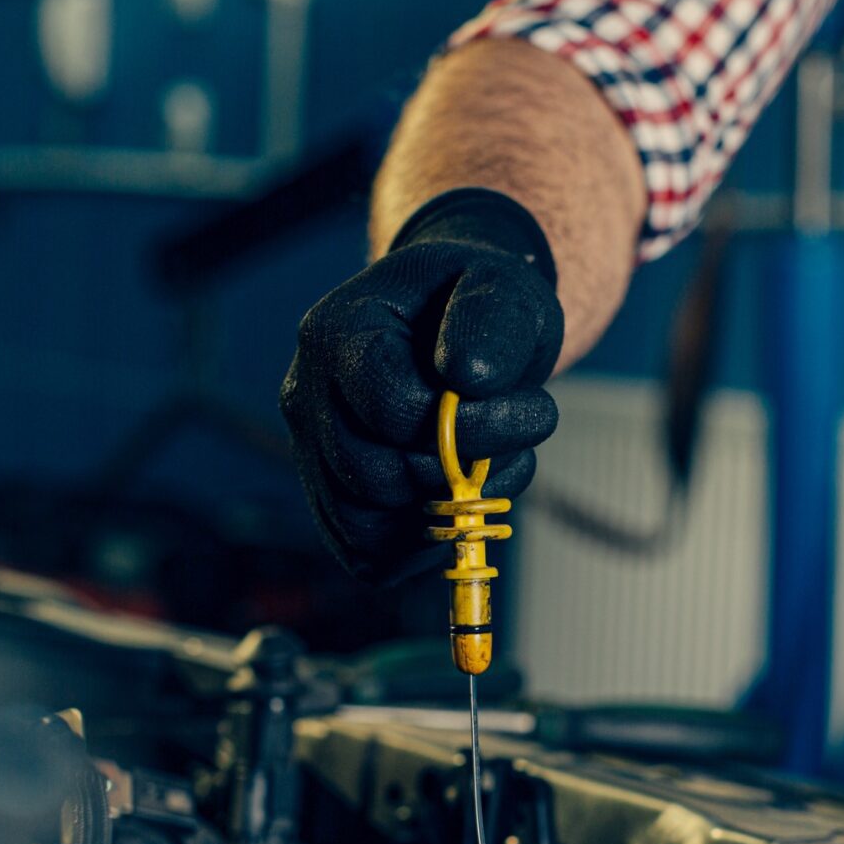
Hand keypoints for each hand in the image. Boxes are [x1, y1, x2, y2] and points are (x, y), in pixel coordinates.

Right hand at [282, 187, 563, 581]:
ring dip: (446, 518)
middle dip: (462, 475)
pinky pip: (367, 554)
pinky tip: (463, 503)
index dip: (468, 431)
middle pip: (375, 477)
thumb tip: (468, 381)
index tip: (534, 412)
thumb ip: (492, 321)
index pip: (391, 410)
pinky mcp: (333, 495)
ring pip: (366, 528)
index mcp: (339, 333)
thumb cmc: (480, 302)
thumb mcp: (505, 288)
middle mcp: (308, 395)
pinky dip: (424, 547)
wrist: (459, 321)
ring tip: (493, 472)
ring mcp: (314, 451)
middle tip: (517, 445)